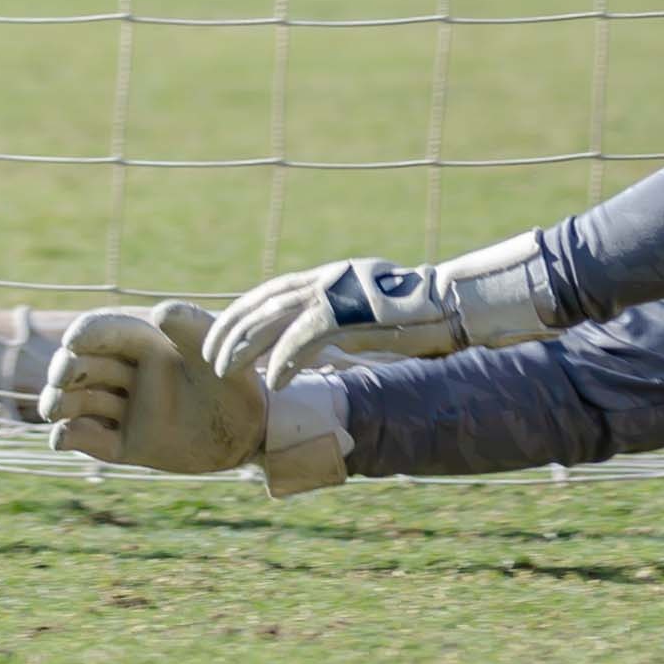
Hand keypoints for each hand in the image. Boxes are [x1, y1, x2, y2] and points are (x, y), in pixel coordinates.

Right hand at [47, 302, 271, 476]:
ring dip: (59, 403)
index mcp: (146, 346)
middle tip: (62, 379)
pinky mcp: (125, 445)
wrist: (250, 435)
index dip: (85, 334)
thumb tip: (159, 311)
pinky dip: (70, 438)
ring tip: (55, 408)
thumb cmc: (237, 386)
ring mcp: (124, 411)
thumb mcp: (219, 357)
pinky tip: (64, 437)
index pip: (103, 332)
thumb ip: (195, 330)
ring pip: (77, 403)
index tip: (73, 343)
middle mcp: (129, 376)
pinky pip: (89, 441)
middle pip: (81, 366)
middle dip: (66, 370)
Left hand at [211, 240, 556, 382]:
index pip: (272, 292)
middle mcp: (327, 279)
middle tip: (208, 356)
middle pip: (262, 301)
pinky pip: (304, 337)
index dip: (242, 314)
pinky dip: (284, 360)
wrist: (456, 306)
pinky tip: (273, 383)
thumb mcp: (368, 324)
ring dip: (245, 345)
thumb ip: (339, 334)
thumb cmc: (419, 321)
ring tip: (225, 371)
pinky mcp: (350, 310)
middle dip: (231, 328)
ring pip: (273, 316)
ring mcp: (338, 291)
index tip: (220, 337)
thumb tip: (317, 361)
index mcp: (330, 279)